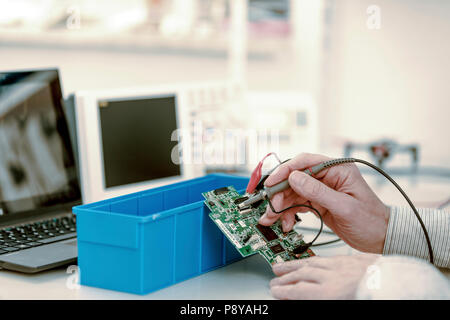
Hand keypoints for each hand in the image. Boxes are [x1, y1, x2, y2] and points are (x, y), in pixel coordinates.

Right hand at [259, 153, 389, 252]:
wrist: (381, 238)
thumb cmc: (371, 221)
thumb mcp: (344, 207)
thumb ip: (318, 192)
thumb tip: (294, 178)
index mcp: (338, 169)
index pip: (305, 162)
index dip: (286, 171)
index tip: (272, 182)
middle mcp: (328, 177)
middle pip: (294, 178)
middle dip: (280, 193)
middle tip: (271, 206)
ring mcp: (322, 190)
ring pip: (292, 192)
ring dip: (280, 205)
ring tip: (271, 218)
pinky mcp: (318, 202)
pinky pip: (297, 204)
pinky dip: (288, 213)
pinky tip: (285, 222)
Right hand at [270, 254, 378, 299]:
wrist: (401, 280)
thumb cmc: (378, 293)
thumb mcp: (345, 298)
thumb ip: (322, 294)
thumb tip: (303, 296)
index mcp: (333, 290)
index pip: (300, 290)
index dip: (284, 291)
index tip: (274, 291)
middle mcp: (334, 276)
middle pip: (303, 274)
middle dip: (285, 277)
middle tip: (274, 280)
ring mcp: (341, 266)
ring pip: (311, 264)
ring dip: (294, 266)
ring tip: (281, 267)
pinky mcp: (349, 260)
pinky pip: (325, 259)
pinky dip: (311, 260)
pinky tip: (307, 262)